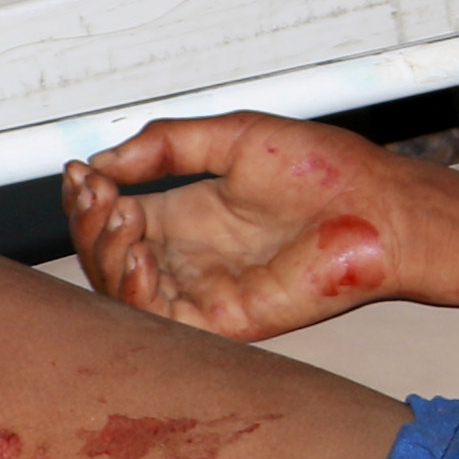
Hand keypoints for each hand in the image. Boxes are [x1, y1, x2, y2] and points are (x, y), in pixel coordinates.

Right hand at [64, 115, 443, 339]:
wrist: (378, 206)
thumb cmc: (324, 171)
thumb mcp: (233, 137)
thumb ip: (168, 144)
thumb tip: (105, 158)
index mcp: (190, 216)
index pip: (115, 218)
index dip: (89, 199)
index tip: (80, 172)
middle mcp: (191, 257)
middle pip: (108, 257)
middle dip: (89, 226)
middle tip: (98, 194)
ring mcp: (205, 291)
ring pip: (123, 292)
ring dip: (104, 257)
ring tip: (120, 219)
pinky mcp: (224, 320)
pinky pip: (161, 322)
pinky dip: (134, 295)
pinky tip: (138, 257)